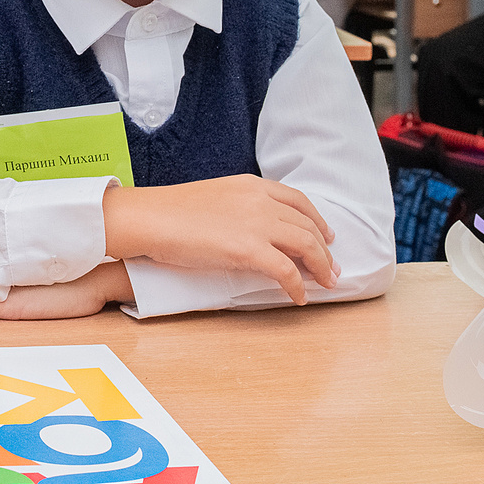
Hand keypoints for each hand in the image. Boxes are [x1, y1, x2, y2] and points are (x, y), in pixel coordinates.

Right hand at [103, 175, 336, 304]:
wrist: (150, 218)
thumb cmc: (171, 212)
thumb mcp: (215, 198)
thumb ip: (239, 209)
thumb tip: (252, 232)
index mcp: (252, 186)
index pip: (298, 200)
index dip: (317, 220)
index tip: (326, 235)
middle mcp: (261, 201)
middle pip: (308, 225)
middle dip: (325, 249)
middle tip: (333, 268)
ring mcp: (257, 224)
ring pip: (307, 245)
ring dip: (321, 267)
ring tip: (327, 283)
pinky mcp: (249, 249)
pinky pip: (287, 271)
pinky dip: (298, 286)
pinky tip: (299, 297)